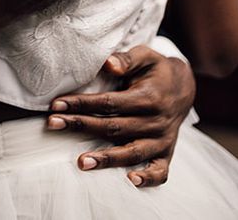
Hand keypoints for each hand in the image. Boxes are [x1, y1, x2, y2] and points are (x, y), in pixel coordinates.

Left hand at [47, 45, 195, 187]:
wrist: (184, 86)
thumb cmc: (156, 70)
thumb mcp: (145, 56)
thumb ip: (126, 59)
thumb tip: (108, 64)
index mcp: (148, 97)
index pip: (109, 103)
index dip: (82, 104)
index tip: (57, 105)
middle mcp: (155, 121)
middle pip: (114, 127)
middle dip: (81, 126)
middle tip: (53, 124)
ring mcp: (162, 140)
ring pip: (132, 152)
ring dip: (106, 158)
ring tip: (81, 162)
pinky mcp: (166, 153)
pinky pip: (160, 171)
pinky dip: (147, 178)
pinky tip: (129, 181)